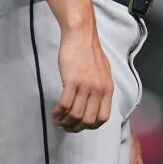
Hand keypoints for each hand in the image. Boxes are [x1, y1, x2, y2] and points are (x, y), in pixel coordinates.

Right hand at [45, 0, 113, 131]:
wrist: (81, 35)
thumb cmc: (90, 51)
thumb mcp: (103, 72)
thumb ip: (101, 87)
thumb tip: (95, 102)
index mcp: (108, 88)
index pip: (103, 118)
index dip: (90, 126)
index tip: (80, 125)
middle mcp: (99, 89)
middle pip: (88, 121)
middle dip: (75, 127)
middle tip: (65, 125)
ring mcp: (86, 85)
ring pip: (75, 115)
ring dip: (64, 122)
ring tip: (57, 119)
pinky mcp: (72, 81)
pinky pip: (65, 105)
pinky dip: (58, 112)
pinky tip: (54, 111)